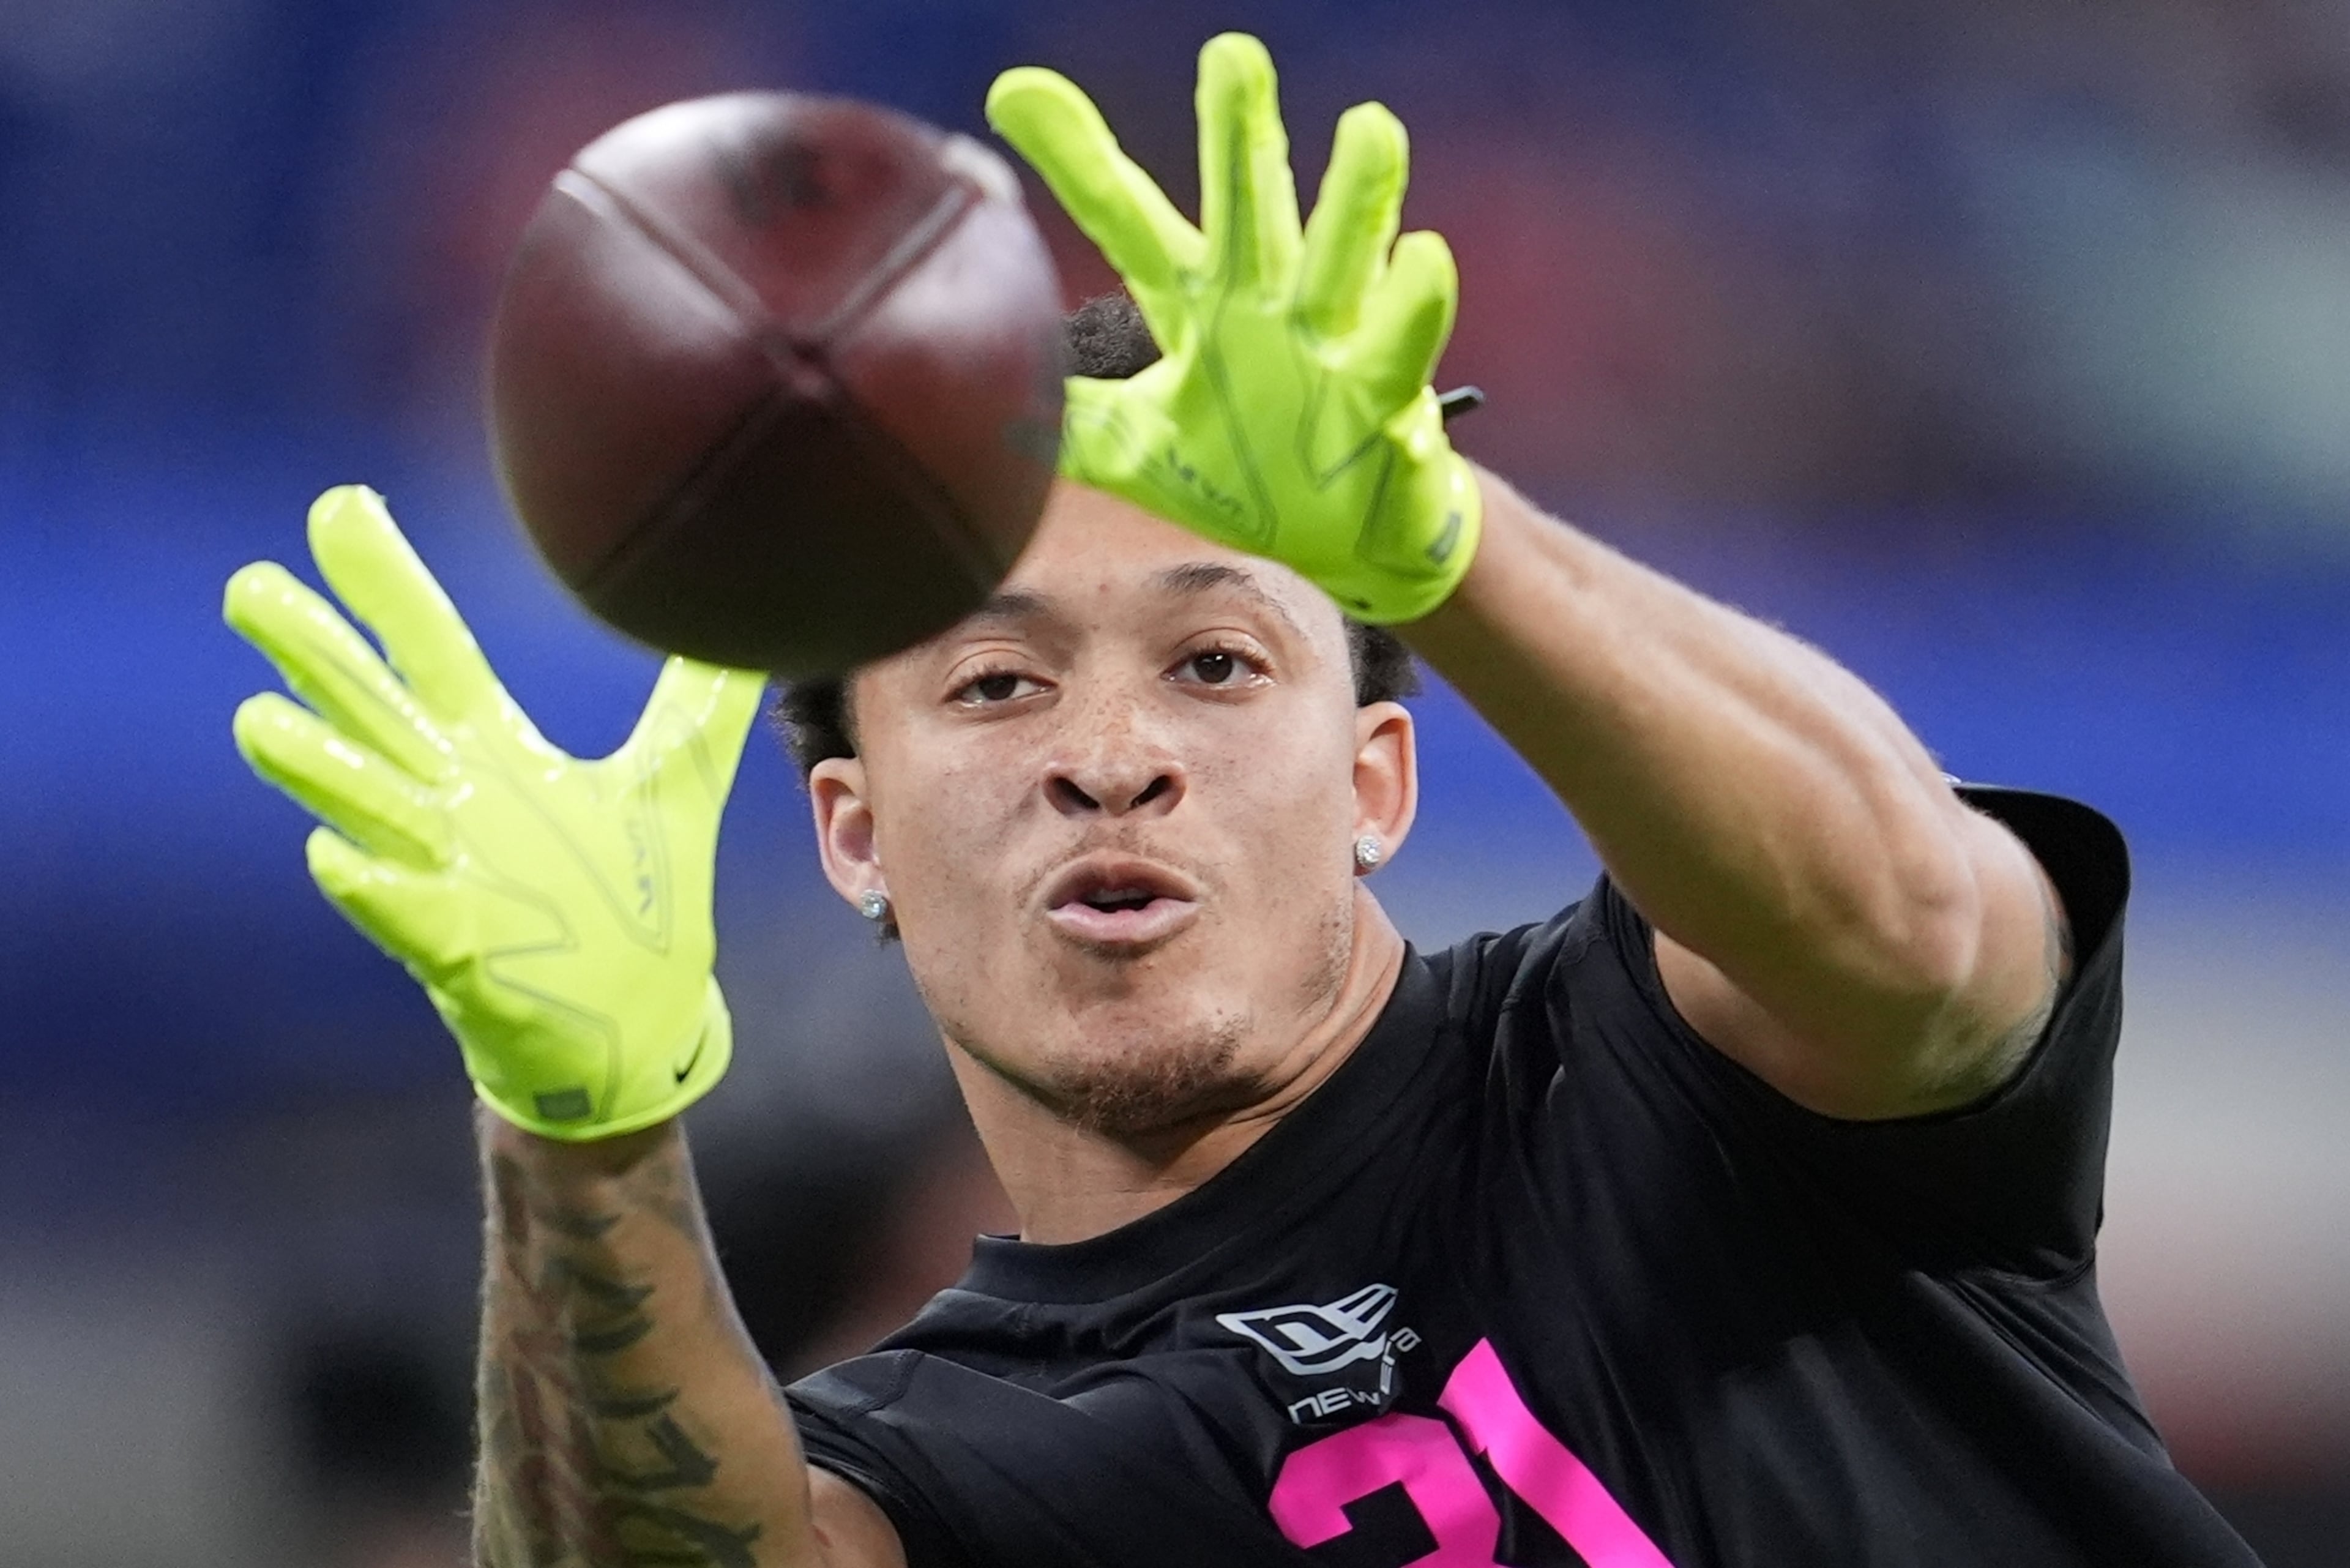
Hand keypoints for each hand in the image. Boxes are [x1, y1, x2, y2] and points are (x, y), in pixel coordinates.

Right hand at [225, 486, 764, 1139]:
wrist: (636, 1022)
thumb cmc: (632, 904)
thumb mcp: (672, 789)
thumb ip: (695, 709)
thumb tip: (739, 627)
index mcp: (498, 758)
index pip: (434, 654)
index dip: (390, 587)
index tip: (339, 510)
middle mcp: (454, 805)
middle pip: (373, 714)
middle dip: (314, 656)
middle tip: (250, 586)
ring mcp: (447, 876)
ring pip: (367, 810)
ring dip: (318, 769)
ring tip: (260, 721)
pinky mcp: (461, 952)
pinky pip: (405, 917)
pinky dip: (373, 889)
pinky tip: (335, 856)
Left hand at [986, 32, 1479, 622]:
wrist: (1348, 537)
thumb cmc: (1252, 477)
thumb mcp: (1143, 451)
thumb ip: (1074, 424)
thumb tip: (988, 411)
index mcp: (1199, 305)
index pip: (1126, 217)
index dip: (1076, 158)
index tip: (1014, 92)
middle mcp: (1266, 303)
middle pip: (1245, 207)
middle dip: (1240, 134)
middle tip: (1231, 53)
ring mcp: (1330, 343)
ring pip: (1343, 256)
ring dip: (1357, 197)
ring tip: (1370, 126)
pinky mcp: (1383, 397)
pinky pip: (1397, 348)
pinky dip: (1411, 305)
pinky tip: (1424, 256)